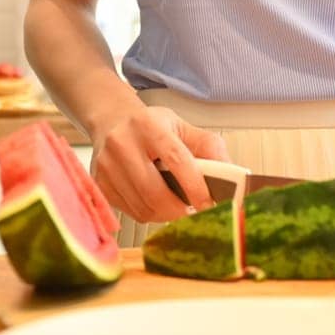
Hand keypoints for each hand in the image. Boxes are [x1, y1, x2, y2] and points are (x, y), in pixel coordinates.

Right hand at [90, 105, 229, 223]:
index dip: (195, 186)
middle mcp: (122, 144)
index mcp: (147, 125)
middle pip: (155, 192)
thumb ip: (208, 147)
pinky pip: (131, 212)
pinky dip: (149, 213)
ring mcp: (106, 166)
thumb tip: (233, 175)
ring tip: (176, 205)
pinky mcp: (100, 184)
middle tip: (194, 212)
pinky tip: (155, 201)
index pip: (175, 160)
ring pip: (144, 207)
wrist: (110, 120)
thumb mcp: (180, 126)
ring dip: (166, 214)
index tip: (209, 204)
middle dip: (180, 210)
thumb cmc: (149, 125)